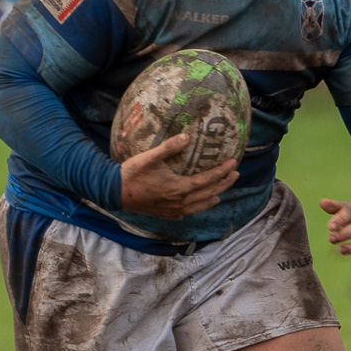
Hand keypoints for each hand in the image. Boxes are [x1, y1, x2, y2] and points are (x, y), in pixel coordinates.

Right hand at [120, 132, 237, 219]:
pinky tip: (195, 206)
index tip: (234, 163)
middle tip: (235, 175)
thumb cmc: (133, 173)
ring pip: (198, 206)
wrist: (115, 192)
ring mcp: (172, 210)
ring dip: (212, 199)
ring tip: (220, 195)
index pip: (207, 180)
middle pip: (208, 194)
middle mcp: (179, 202)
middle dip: (223, 184)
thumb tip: (187, 136)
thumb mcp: (151, 157)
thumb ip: (170, 147)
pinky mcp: (164, 214)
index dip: (222, 172)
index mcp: (179, 188)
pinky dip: (194, 209)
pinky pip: (185, 213)